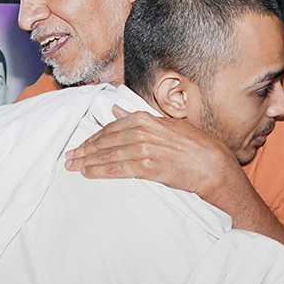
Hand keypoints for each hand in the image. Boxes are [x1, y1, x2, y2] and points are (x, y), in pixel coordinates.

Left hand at [65, 106, 236, 200]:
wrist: (213, 166)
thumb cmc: (195, 147)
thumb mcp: (168, 125)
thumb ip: (140, 118)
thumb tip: (117, 109)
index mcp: (146, 119)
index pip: (111, 127)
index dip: (93, 137)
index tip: (81, 144)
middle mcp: (142, 131)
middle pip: (105, 141)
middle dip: (85, 149)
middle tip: (69, 157)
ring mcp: (144, 149)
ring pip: (107, 154)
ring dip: (87, 161)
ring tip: (73, 166)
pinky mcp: (147, 167)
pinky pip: (117, 168)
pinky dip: (100, 171)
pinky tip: (88, 174)